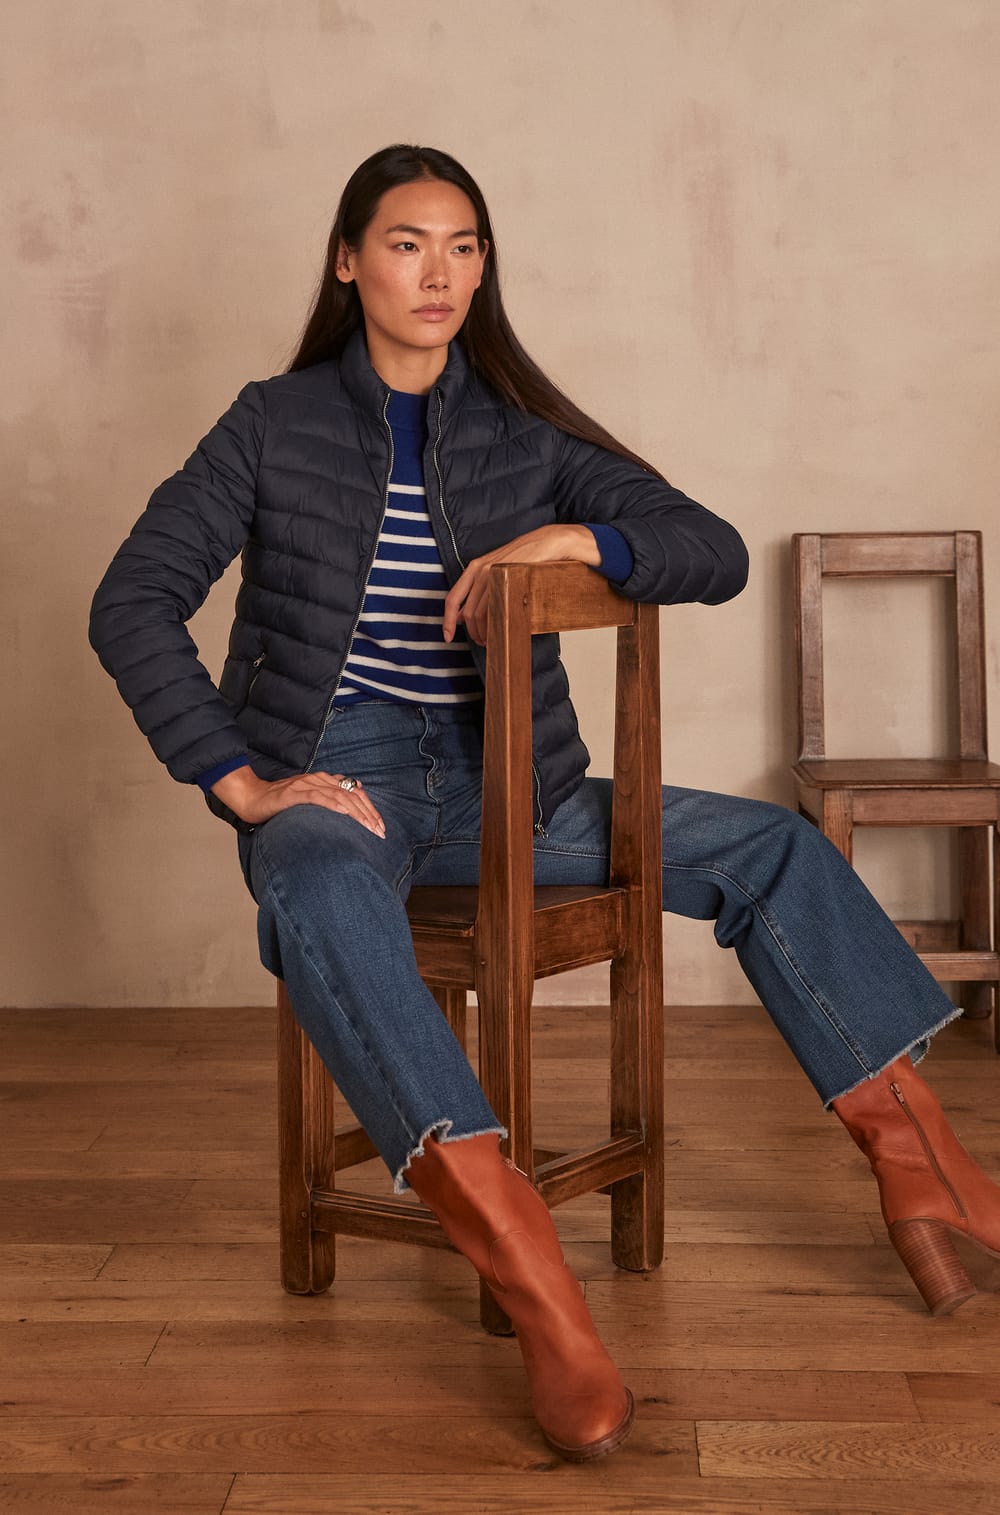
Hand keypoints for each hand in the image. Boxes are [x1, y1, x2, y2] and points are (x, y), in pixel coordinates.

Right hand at [211, 766, 385, 835]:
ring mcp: (307, 784)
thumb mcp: (309, 802)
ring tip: (368, 827)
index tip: (380, 826)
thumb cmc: (280, 803)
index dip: (370, 809)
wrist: (252, 798)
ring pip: (339, 796)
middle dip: (369, 814)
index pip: (355, 793)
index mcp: (325, 781)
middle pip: (352, 795)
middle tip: (380, 832)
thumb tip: (349, 815)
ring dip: (356, 813)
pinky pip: (318, 797)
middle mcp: (319, 779)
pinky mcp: (295, 793)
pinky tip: (345, 813)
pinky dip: (333, 805)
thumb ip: (327, 803)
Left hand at [442, 524, 600, 644]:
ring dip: (485, 632)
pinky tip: (501, 630)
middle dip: (473, 633)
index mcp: (474, 568)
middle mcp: (480, 570)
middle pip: (468, 613)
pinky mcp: (509, 579)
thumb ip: (478, 592)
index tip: (447, 636)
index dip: (447, 621)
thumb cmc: (524, 560)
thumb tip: (462, 616)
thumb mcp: (495, 573)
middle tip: (482, 642)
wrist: (546, 543)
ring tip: (493, 639)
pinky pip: (496, 608)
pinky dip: (496, 624)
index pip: (452, 599)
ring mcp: (494, 574)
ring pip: (481, 614)